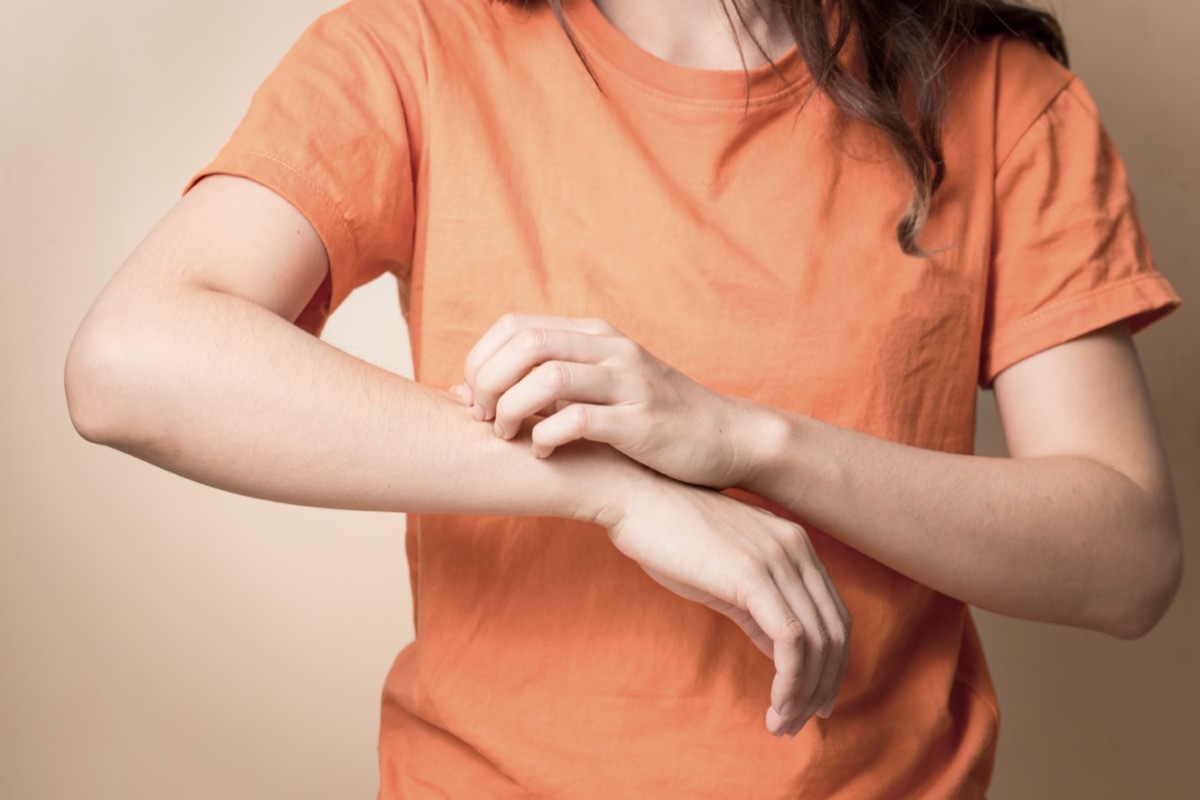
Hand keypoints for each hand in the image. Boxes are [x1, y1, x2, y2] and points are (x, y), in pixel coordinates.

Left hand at [459, 313, 765, 488]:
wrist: (727, 437)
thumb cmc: (651, 419)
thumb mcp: (598, 388)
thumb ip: (543, 386)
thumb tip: (466, 394)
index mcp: (594, 335)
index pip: (514, 326)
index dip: (481, 360)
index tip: (474, 399)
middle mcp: (609, 349)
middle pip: (524, 344)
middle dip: (488, 383)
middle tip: (484, 420)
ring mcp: (627, 382)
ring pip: (547, 378)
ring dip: (513, 409)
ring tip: (508, 436)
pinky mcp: (640, 421)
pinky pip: (579, 420)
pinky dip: (548, 436)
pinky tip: (544, 453)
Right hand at [596, 476, 850, 736]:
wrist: (633, 497)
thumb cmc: (667, 535)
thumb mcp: (724, 574)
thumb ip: (759, 608)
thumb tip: (782, 650)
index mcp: (795, 543)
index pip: (834, 614)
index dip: (831, 664)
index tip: (814, 700)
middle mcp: (798, 548)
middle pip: (836, 631)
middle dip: (823, 686)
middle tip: (797, 723)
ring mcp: (778, 559)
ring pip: (818, 642)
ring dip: (804, 693)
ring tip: (781, 724)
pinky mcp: (753, 575)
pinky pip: (791, 640)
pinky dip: (790, 680)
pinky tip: (774, 704)